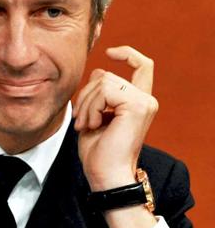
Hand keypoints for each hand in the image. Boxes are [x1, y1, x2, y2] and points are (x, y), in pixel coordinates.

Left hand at [73, 46, 158, 190]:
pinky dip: (91, 107)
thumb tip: (98, 70)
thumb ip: (98, 93)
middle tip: (82, 122)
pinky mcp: (137, 106)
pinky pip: (104, 90)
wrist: (105, 175)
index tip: (110, 51)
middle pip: (105, 75)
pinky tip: (93, 125)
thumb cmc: (98, 152)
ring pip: (102, 81)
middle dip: (85, 96)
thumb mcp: (94, 115)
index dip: (127, 53)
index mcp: (137, 102)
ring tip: (87, 126)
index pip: (142, 66)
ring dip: (86, 104)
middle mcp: (145, 100)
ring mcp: (143, 102)